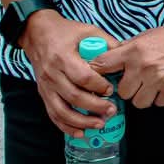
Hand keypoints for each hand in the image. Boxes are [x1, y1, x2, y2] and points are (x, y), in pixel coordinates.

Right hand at [21, 11, 117, 135]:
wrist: (37, 33)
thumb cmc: (65, 32)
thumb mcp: (87, 30)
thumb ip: (106, 42)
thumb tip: (126, 56)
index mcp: (63, 57)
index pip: (82, 77)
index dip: (98, 86)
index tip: (111, 90)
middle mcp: (52, 74)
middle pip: (73, 96)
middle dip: (94, 107)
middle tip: (111, 111)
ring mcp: (45, 86)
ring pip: (62, 110)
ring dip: (81, 121)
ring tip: (99, 125)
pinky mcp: (43, 93)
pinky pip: (53, 114)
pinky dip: (66, 126)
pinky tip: (80, 132)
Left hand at [91, 20, 163, 108]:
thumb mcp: (147, 36)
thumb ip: (128, 49)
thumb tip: (107, 61)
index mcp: (134, 50)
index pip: (102, 66)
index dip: (98, 74)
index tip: (99, 80)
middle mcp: (143, 65)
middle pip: (122, 92)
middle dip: (131, 89)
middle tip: (140, 81)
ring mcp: (158, 79)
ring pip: (139, 102)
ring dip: (146, 96)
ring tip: (156, 84)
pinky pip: (159, 104)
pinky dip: (163, 97)